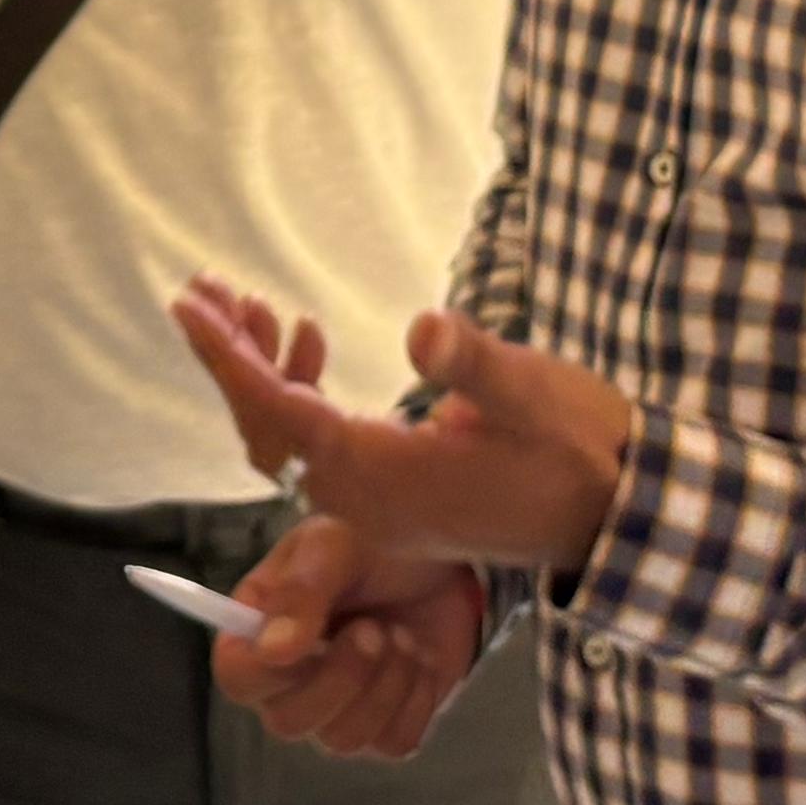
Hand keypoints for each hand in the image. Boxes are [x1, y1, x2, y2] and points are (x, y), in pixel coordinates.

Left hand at [171, 274, 636, 582]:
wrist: (615, 515)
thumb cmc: (578, 448)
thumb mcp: (533, 394)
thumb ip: (474, 364)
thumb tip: (422, 328)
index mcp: (387, 478)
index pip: (284, 415)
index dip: (231, 360)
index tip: (190, 306)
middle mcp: (367, 500)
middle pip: (266, 430)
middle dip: (230, 358)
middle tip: (202, 289)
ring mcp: (377, 503)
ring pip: (288, 439)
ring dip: (259, 372)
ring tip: (241, 301)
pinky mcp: (392, 495)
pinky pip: (319, 445)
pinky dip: (297, 392)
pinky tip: (306, 343)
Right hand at [211, 511, 485, 758]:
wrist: (435, 562)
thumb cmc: (369, 545)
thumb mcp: (333, 544)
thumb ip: (300, 590)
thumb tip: (271, 651)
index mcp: (257, 632)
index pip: (238, 678)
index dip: (269, 670)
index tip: (315, 639)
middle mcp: (287, 683)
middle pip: (289, 722)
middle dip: (342, 676)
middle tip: (373, 628)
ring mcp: (336, 712)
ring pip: (344, 739)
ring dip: (384, 684)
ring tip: (401, 635)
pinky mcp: (385, 729)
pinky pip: (394, 743)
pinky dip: (416, 698)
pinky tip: (419, 659)